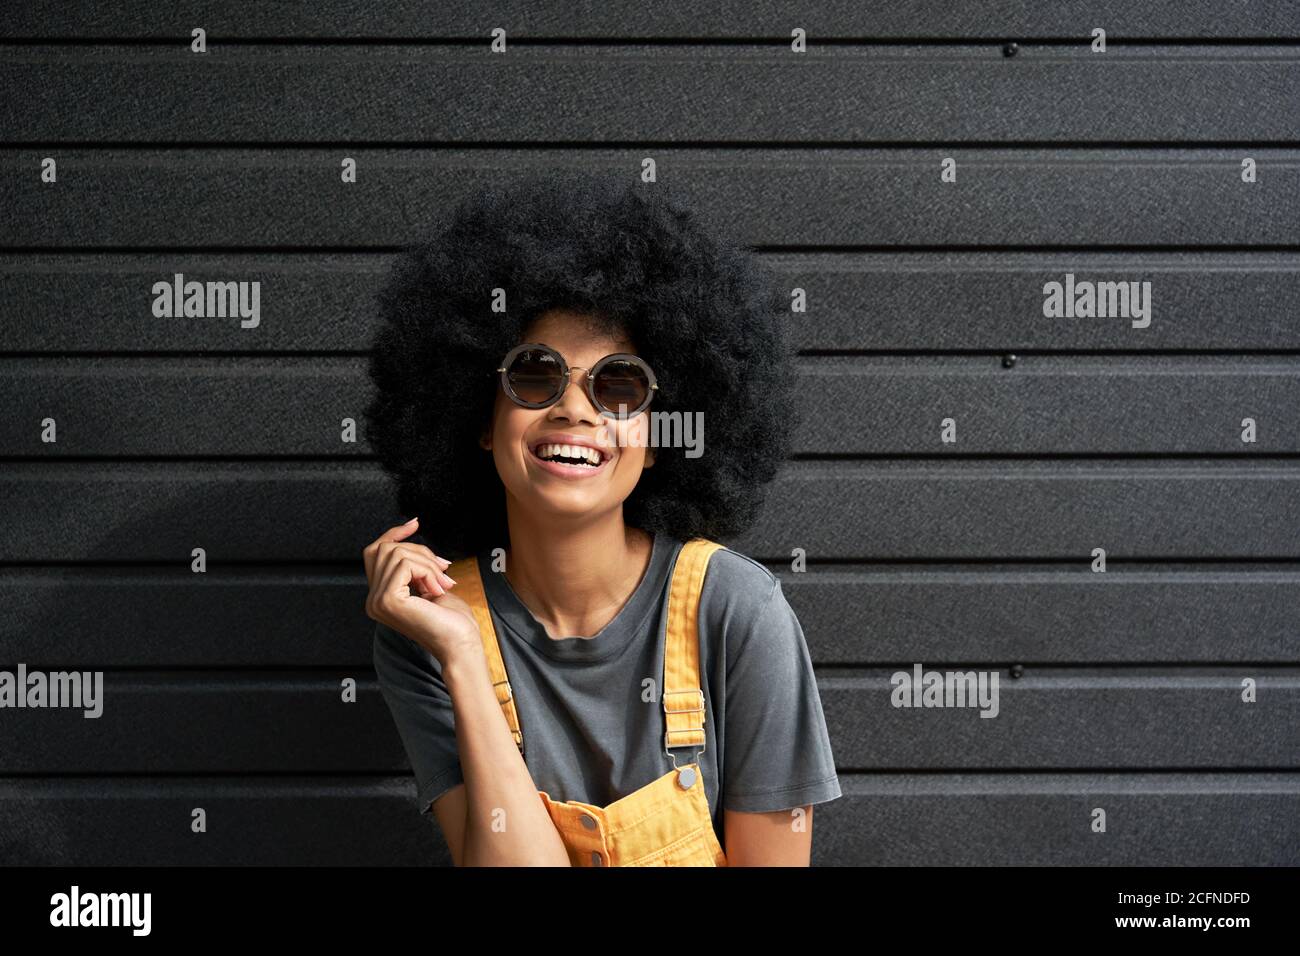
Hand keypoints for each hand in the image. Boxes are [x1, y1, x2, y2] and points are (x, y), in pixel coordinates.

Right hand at [363, 517, 482, 665]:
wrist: (461, 644)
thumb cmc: (452, 620)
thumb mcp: (430, 583)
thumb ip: (414, 565)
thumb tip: (408, 536)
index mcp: (380, 597)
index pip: (375, 552)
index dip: (393, 533)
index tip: (415, 523)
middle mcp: (372, 600)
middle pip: (386, 548)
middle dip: (420, 551)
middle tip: (443, 569)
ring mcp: (377, 601)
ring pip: (397, 554)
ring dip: (427, 563)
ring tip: (442, 583)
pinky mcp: (387, 600)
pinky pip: (404, 564)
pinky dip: (426, 570)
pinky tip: (437, 589)